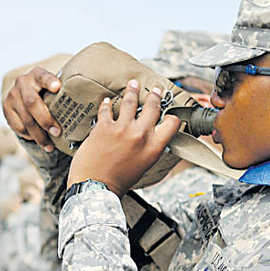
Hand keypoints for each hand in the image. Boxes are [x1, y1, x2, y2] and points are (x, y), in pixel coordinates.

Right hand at [2, 67, 62, 151]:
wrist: (22, 93)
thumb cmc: (46, 93)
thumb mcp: (53, 88)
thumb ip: (63, 94)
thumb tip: (88, 107)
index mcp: (37, 74)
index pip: (43, 76)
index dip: (49, 81)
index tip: (57, 87)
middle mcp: (22, 83)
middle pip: (32, 103)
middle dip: (45, 120)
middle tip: (57, 132)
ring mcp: (12, 96)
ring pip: (26, 120)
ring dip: (39, 136)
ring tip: (50, 146)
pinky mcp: (6, 109)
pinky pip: (18, 128)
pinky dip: (29, 136)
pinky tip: (38, 140)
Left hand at [67, 79, 180, 197]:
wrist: (96, 187)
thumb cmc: (118, 182)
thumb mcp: (143, 167)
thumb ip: (149, 150)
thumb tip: (151, 142)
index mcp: (153, 148)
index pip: (171, 125)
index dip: (173, 118)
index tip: (170, 113)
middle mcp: (140, 135)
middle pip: (152, 108)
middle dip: (155, 96)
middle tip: (155, 90)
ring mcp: (122, 129)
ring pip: (131, 102)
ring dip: (132, 91)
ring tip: (133, 84)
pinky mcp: (104, 127)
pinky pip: (107, 109)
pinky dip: (107, 104)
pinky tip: (108, 101)